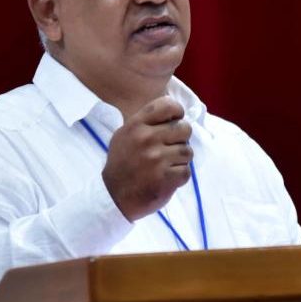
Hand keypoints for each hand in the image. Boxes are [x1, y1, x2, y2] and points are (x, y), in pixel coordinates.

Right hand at [103, 96, 192, 220]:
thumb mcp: (125, 135)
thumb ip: (146, 122)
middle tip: (171, 148)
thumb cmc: (122, 163)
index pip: (168, 105)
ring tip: (167, 165)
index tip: (174, 121)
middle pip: (185, 128)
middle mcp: (147, 139)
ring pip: (188, 151)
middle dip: (182, 138)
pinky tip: (167, 177)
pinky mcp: (165, 178)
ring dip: (181, 159)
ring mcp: (157, 159)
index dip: (177, 112)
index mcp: (136, 125)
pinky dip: (179, 176)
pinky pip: (186, 171)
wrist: (113, 196)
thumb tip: (173, 115)